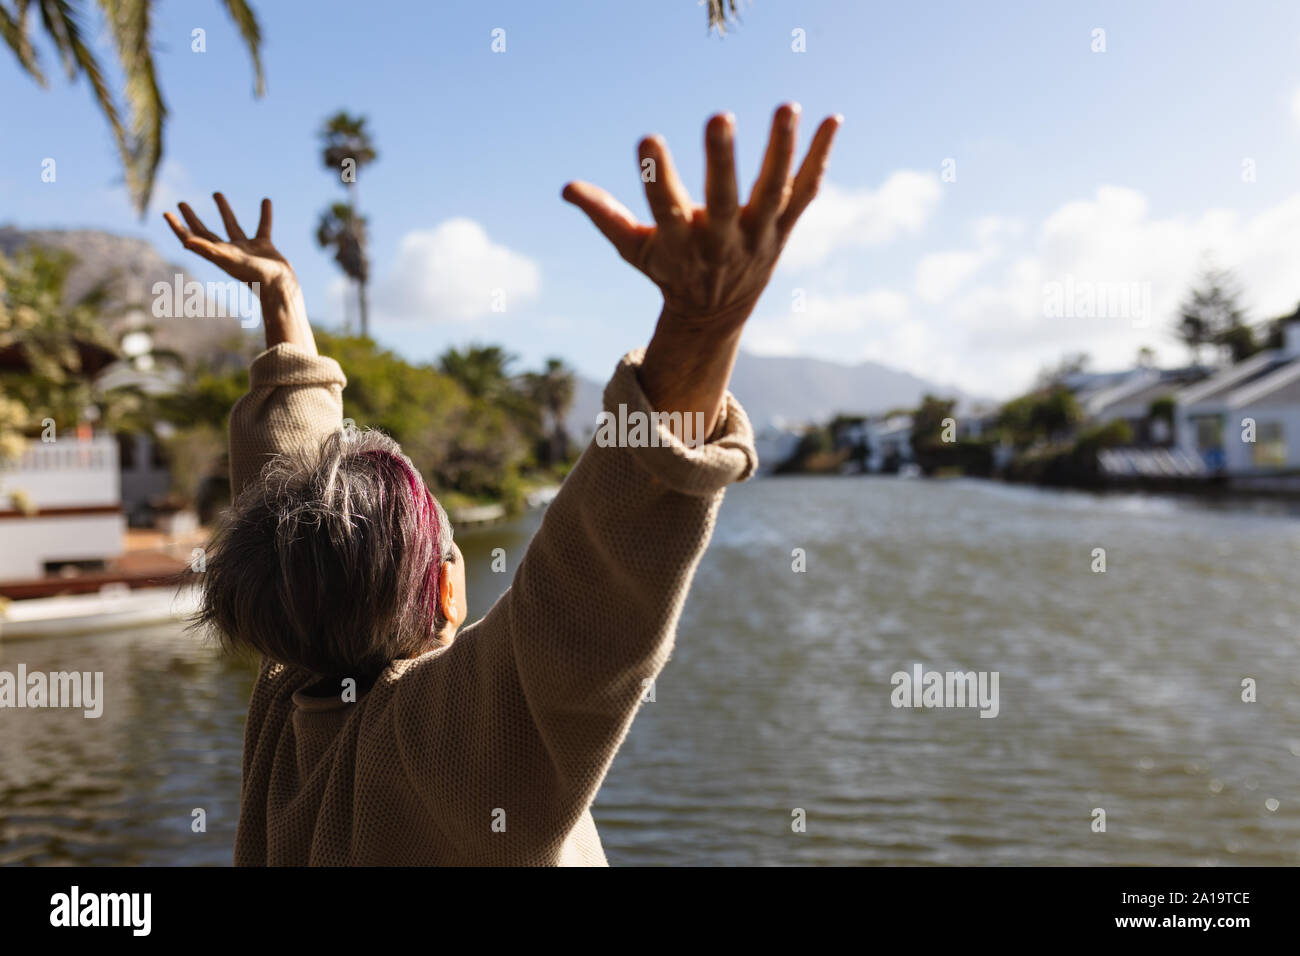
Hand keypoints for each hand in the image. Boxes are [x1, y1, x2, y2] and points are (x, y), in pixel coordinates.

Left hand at [163, 193, 292, 286]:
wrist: (281, 286)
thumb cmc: (255, 276)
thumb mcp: (229, 260)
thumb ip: (208, 250)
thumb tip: (186, 242)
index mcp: (217, 254)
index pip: (192, 238)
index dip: (178, 227)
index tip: (166, 213)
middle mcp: (229, 251)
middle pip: (206, 232)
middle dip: (193, 218)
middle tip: (181, 203)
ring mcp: (247, 249)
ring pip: (232, 225)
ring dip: (223, 210)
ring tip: (216, 193)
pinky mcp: (264, 247)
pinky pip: (263, 226)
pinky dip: (264, 214)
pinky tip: (266, 201)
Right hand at [563, 104, 840, 439]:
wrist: (715, 314)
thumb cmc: (668, 270)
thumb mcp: (632, 249)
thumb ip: (604, 215)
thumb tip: (566, 188)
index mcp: (680, 243)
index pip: (665, 208)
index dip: (657, 177)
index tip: (647, 141)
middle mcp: (723, 240)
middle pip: (725, 199)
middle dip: (723, 160)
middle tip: (719, 116)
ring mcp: (758, 234)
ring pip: (773, 191)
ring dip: (781, 149)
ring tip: (786, 106)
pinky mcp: (784, 227)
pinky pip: (806, 190)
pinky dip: (819, 157)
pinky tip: (832, 119)